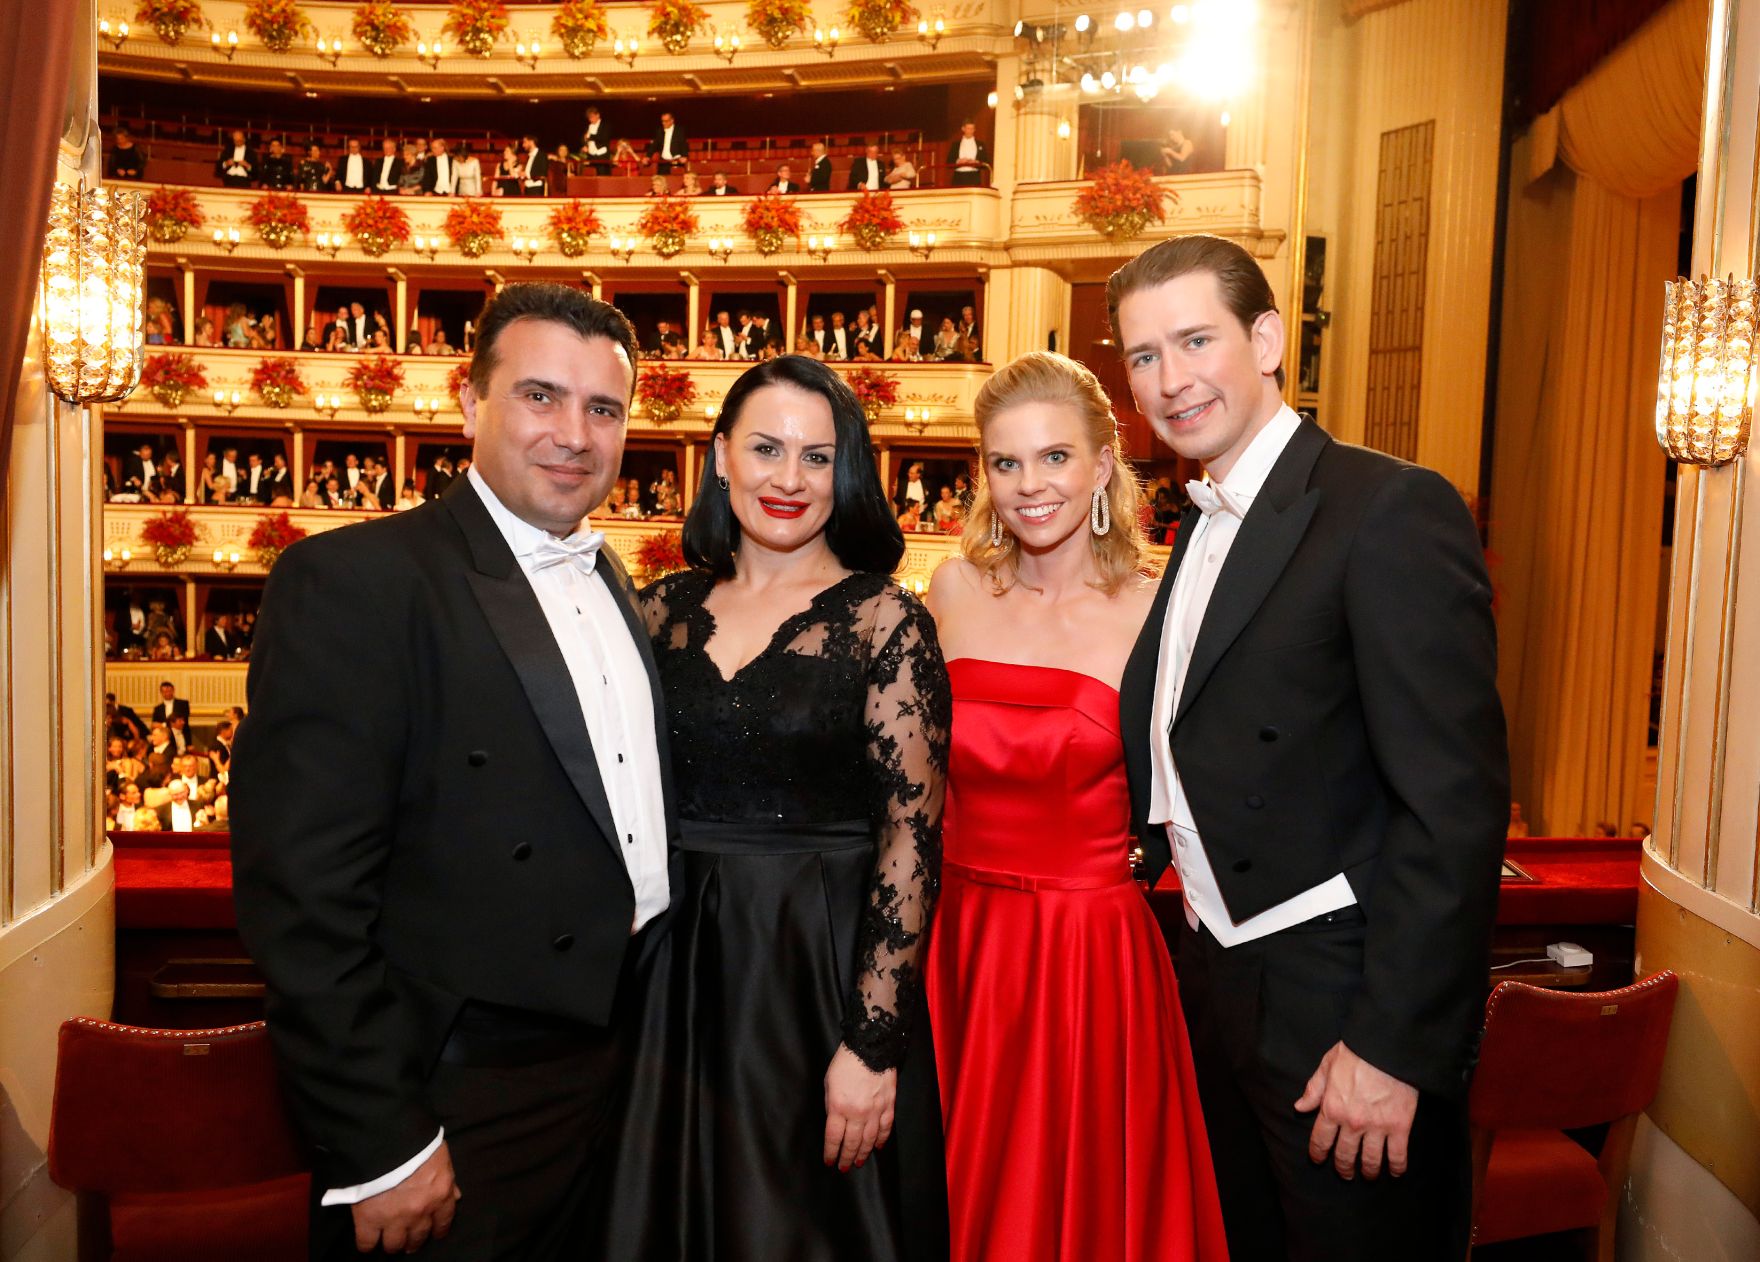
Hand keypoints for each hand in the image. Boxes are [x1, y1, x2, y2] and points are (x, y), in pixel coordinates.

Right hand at [351, 1142, 460, 1253]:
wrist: (386, 1137)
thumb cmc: (416, 1141)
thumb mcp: (440, 1156)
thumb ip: (448, 1179)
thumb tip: (456, 1196)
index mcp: (440, 1194)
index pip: (443, 1222)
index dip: (437, 1230)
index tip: (433, 1234)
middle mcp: (420, 1211)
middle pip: (418, 1237)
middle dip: (413, 1241)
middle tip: (407, 1241)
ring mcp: (394, 1218)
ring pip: (394, 1244)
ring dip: (392, 1244)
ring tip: (388, 1241)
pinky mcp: (369, 1220)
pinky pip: (367, 1243)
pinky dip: (366, 1245)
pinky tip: (367, 1242)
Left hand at [822, 1044, 895, 1172]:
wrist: (870, 1046)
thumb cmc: (845, 1063)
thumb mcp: (828, 1083)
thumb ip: (830, 1105)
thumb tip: (834, 1122)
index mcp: (838, 1106)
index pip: (833, 1138)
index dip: (830, 1152)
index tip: (829, 1161)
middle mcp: (857, 1113)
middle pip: (851, 1143)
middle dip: (846, 1158)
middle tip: (844, 1168)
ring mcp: (875, 1110)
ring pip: (869, 1140)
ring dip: (863, 1153)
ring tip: (858, 1162)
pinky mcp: (888, 1105)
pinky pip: (885, 1128)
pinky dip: (881, 1140)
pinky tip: (877, 1147)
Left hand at [1294, 1042, 1417, 1180]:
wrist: (1387, 1047)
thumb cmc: (1356, 1052)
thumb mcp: (1327, 1065)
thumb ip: (1314, 1089)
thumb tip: (1300, 1107)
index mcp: (1332, 1107)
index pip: (1320, 1139)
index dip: (1318, 1153)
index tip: (1319, 1160)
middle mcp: (1352, 1122)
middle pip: (1345, 1154)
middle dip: (1343, 1167)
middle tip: (1345, 1174)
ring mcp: (1377, 1126)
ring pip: (1370, 1159)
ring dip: (1368, 1171)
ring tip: (1368, 1176)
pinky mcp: (1400, 1126)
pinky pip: (1397, 1154)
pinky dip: (1396, 1167)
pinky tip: (1395, 1172)